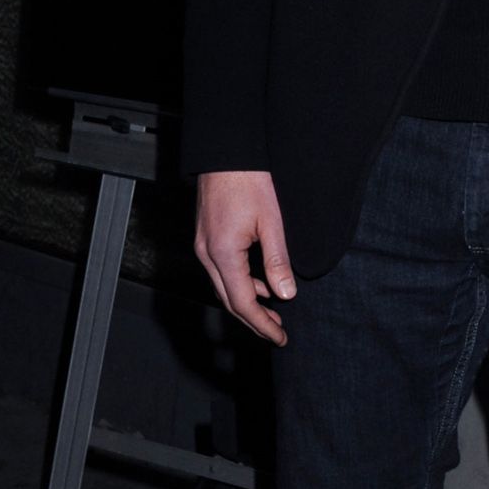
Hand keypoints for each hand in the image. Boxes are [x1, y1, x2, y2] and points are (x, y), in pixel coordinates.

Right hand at [195, 169, 295, 344]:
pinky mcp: (206, 237)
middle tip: (278, 332)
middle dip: (254, 320)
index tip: (280, 338)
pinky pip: (221, 270)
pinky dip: (241, 283)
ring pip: (223, 286)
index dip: (262, 324)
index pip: (242, 303)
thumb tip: (286, 294)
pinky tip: (260, 283)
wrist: (226, 151)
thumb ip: (278, 261)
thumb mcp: (271, 222)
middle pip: (229, 300)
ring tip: (274, 311)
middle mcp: (206, 253)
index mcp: (223, 253)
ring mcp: (203, 245)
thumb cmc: (250, 180)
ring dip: (248, 302)